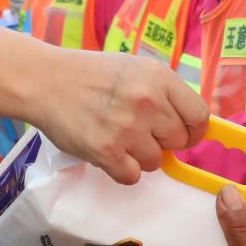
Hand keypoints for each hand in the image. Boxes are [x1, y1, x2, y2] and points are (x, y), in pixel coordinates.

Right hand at [29, 50, 208, 183]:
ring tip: (117, 136)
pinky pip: (132, 176)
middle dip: (162, 141)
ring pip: (155, 162)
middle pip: (178, 141)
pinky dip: (121, 169)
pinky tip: (108, 150)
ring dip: (139, 156)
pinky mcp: (106, 151)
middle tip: (138, 130)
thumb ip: (165, 93)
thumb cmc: (92, 75)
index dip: (193, 130)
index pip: (199, 116)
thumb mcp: (136, 69)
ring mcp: (127, 128)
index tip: (182, 134)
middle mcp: (147, 101)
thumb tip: (190, 125)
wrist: (46, 81)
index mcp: (158, 77)